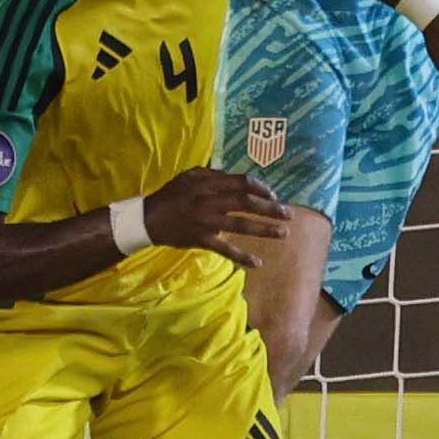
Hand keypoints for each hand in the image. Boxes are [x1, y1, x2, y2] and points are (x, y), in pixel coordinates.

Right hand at [144, 168, 290, 264]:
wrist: (148, 219)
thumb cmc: (171, 195)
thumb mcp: (190, 176)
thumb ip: (214, 175)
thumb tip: (237, 179)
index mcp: (208, 183)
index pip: (241, 182)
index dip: (261, 188)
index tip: (273, 195)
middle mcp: (209, 201)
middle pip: (246, 203)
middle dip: (270, 209)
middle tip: (289, 214)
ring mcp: (206, 222)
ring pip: (241, 225)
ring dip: (264, 230)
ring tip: (283, 234)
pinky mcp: (202, 239)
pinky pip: (225, 250)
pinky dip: (242, 257)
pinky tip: (258, 263)